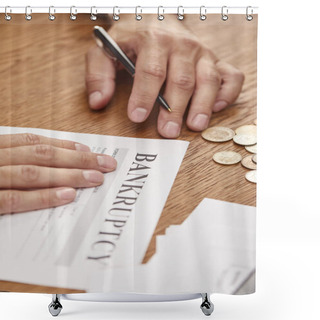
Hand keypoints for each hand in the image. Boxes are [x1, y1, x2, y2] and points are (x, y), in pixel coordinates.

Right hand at [0, 133, 116, 214]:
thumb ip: (14, 162)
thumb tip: (53, 164)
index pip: (31, 142)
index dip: (62, 145)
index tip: (88, 149)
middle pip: (40, 155)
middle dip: (77, 158)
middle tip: (105, 164)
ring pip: (33, 173)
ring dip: (68, 175)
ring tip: (95, 178)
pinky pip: (15, 200)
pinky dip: (43, 196)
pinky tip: (68, 195)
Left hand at [85, 15, 243, 137]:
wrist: (156, 17)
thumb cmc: (132, 38)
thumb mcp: (106, 49)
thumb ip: (98, 74)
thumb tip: (98, 103)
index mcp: (153, 39)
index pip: (151, 71)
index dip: (144, 96)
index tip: (136, 117)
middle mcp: (181, 44)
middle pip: (181, 79)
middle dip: (174, 109)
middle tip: (167, 132)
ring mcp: (202, 53)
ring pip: (208, 80)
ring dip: (202, 105)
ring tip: (194, 126)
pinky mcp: (215, 61)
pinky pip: (231, 76)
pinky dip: (227, 93)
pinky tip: (215, 108)